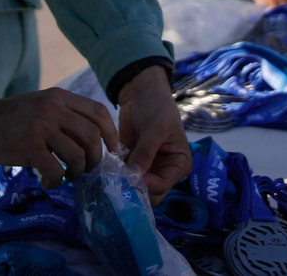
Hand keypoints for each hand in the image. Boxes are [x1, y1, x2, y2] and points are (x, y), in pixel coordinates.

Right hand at [0, 88, 119, 188]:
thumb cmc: (8, 118)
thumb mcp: (40, 104)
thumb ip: (64, 114)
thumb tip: (93, 138)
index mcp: (59, 96)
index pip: (98, 111)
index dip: (111, 133)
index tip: (112, 150)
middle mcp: (54, 108)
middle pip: (92, 136)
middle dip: (96, 158)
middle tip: (87, 170)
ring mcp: (42, 126)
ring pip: (78, 155)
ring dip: (78, 172)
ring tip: (68, 177)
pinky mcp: (29, 146)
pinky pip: (55, 170)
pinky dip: (56, 181)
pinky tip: (47, 182)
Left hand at [117, 67, 192, 202]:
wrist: (141, 92)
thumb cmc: (157, 107)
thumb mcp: (155, 128)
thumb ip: (145, 152)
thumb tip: (134, 176)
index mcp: (179, 164)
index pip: (163, 185)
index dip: (146, 185)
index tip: (130, 176)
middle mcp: (165, 171)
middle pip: (151, 193)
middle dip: (135, 189)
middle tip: (118, 180)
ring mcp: (148, 169)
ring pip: (136, 189)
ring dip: (124, 184)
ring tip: (111, 175)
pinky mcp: (133, 164)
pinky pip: (125, 178)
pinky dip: (116, 176)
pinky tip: (107, 170)